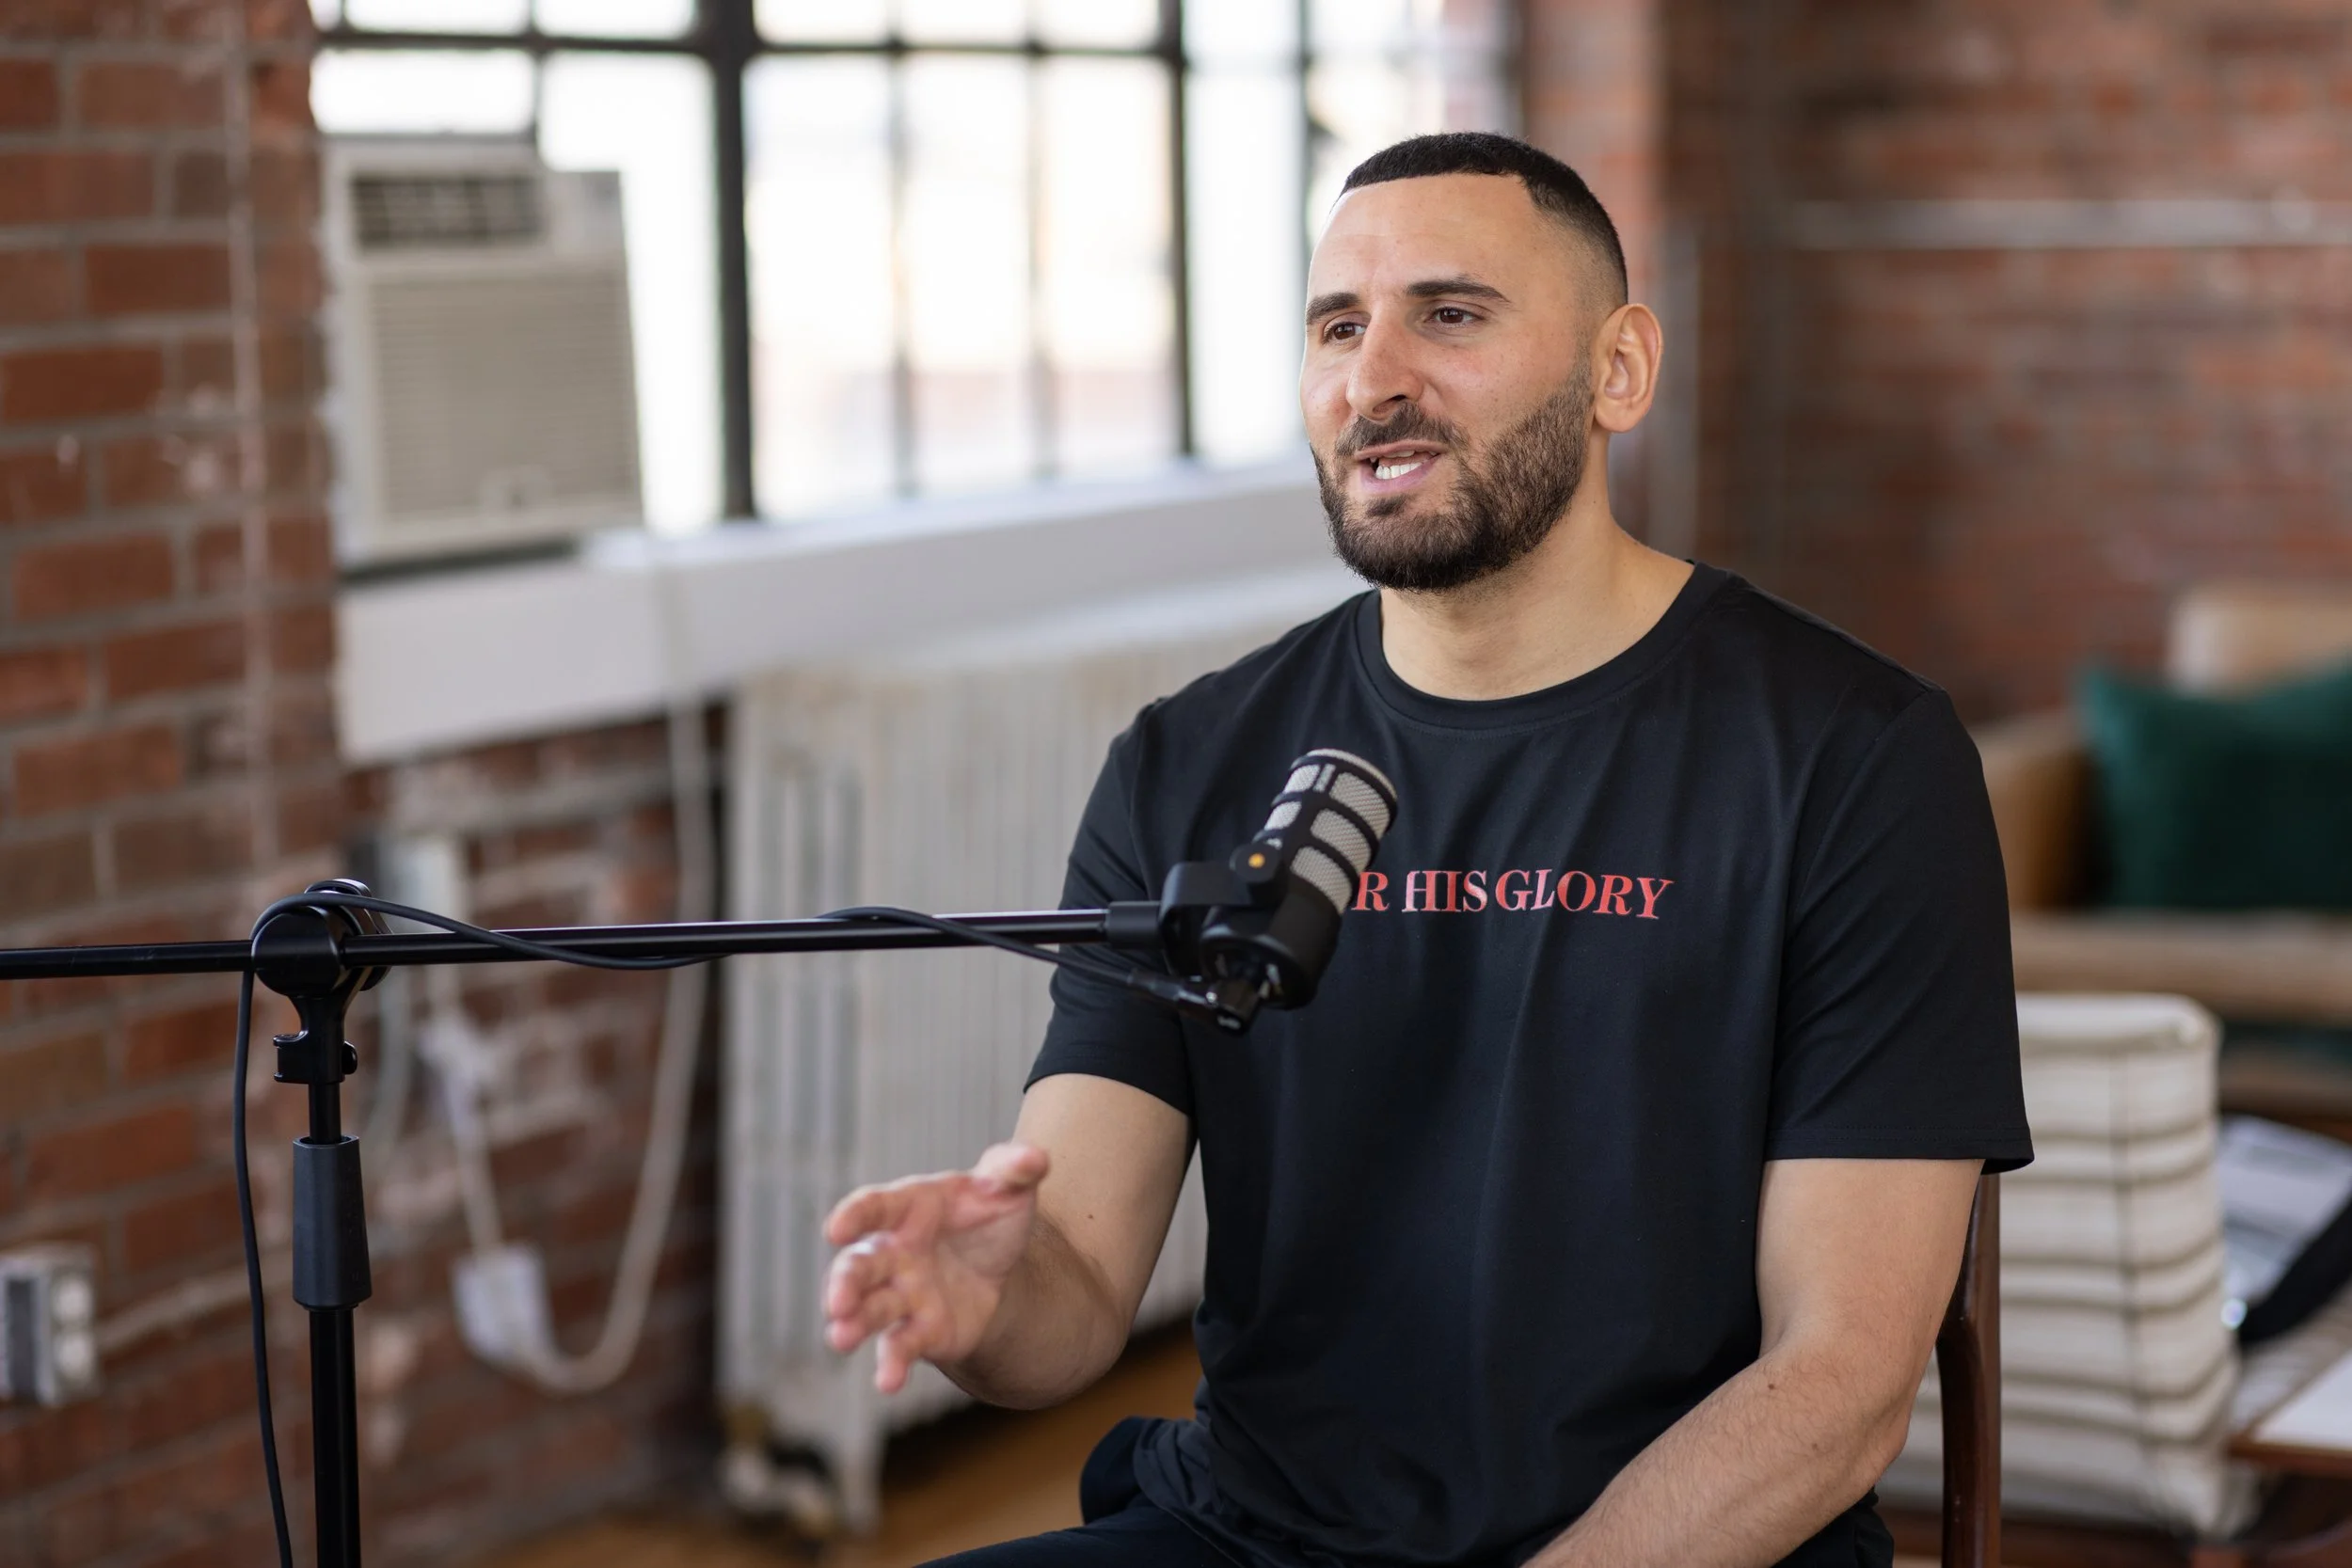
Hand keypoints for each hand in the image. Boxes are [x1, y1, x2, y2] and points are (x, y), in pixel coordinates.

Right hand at [823, 1142, 1049, 1392]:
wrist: (1002, 1266)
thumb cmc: (990, 1215)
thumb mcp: (1008, 1187)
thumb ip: (1016, 1169)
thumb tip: (1037, 1157)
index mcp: (909, 1208)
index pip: (874, 1207)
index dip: (854, 1216)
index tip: (836, 1229)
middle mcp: (895, 1252)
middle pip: (859, 1266)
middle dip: (844, 1283)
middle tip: (836, 1303)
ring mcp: (902, 1294)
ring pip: (870, 1310)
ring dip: (854, 1324)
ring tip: (840, 1338)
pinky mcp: (919, 1330)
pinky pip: (900, 1346)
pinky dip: (891, 1363)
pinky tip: (888, 1383)